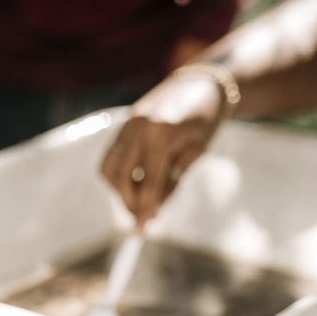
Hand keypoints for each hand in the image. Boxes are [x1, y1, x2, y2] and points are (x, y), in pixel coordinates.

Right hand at [100, 73, 226, 226]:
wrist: (203, 83)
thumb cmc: (206, 120)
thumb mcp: (196, 153)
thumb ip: (172, 182)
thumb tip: (152, 211)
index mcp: (162, 134)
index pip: (148, 183)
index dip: (144, 210)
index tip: (141, 232)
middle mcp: (139, 127)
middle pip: (121, 177)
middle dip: (128, 202)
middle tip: (140, 220)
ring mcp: (127, 123)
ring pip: (110, 168)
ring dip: (119, 189)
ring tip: (138, 200)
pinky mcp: (123, 123)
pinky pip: (113, 156)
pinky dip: (120, 174)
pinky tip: (135, 183)